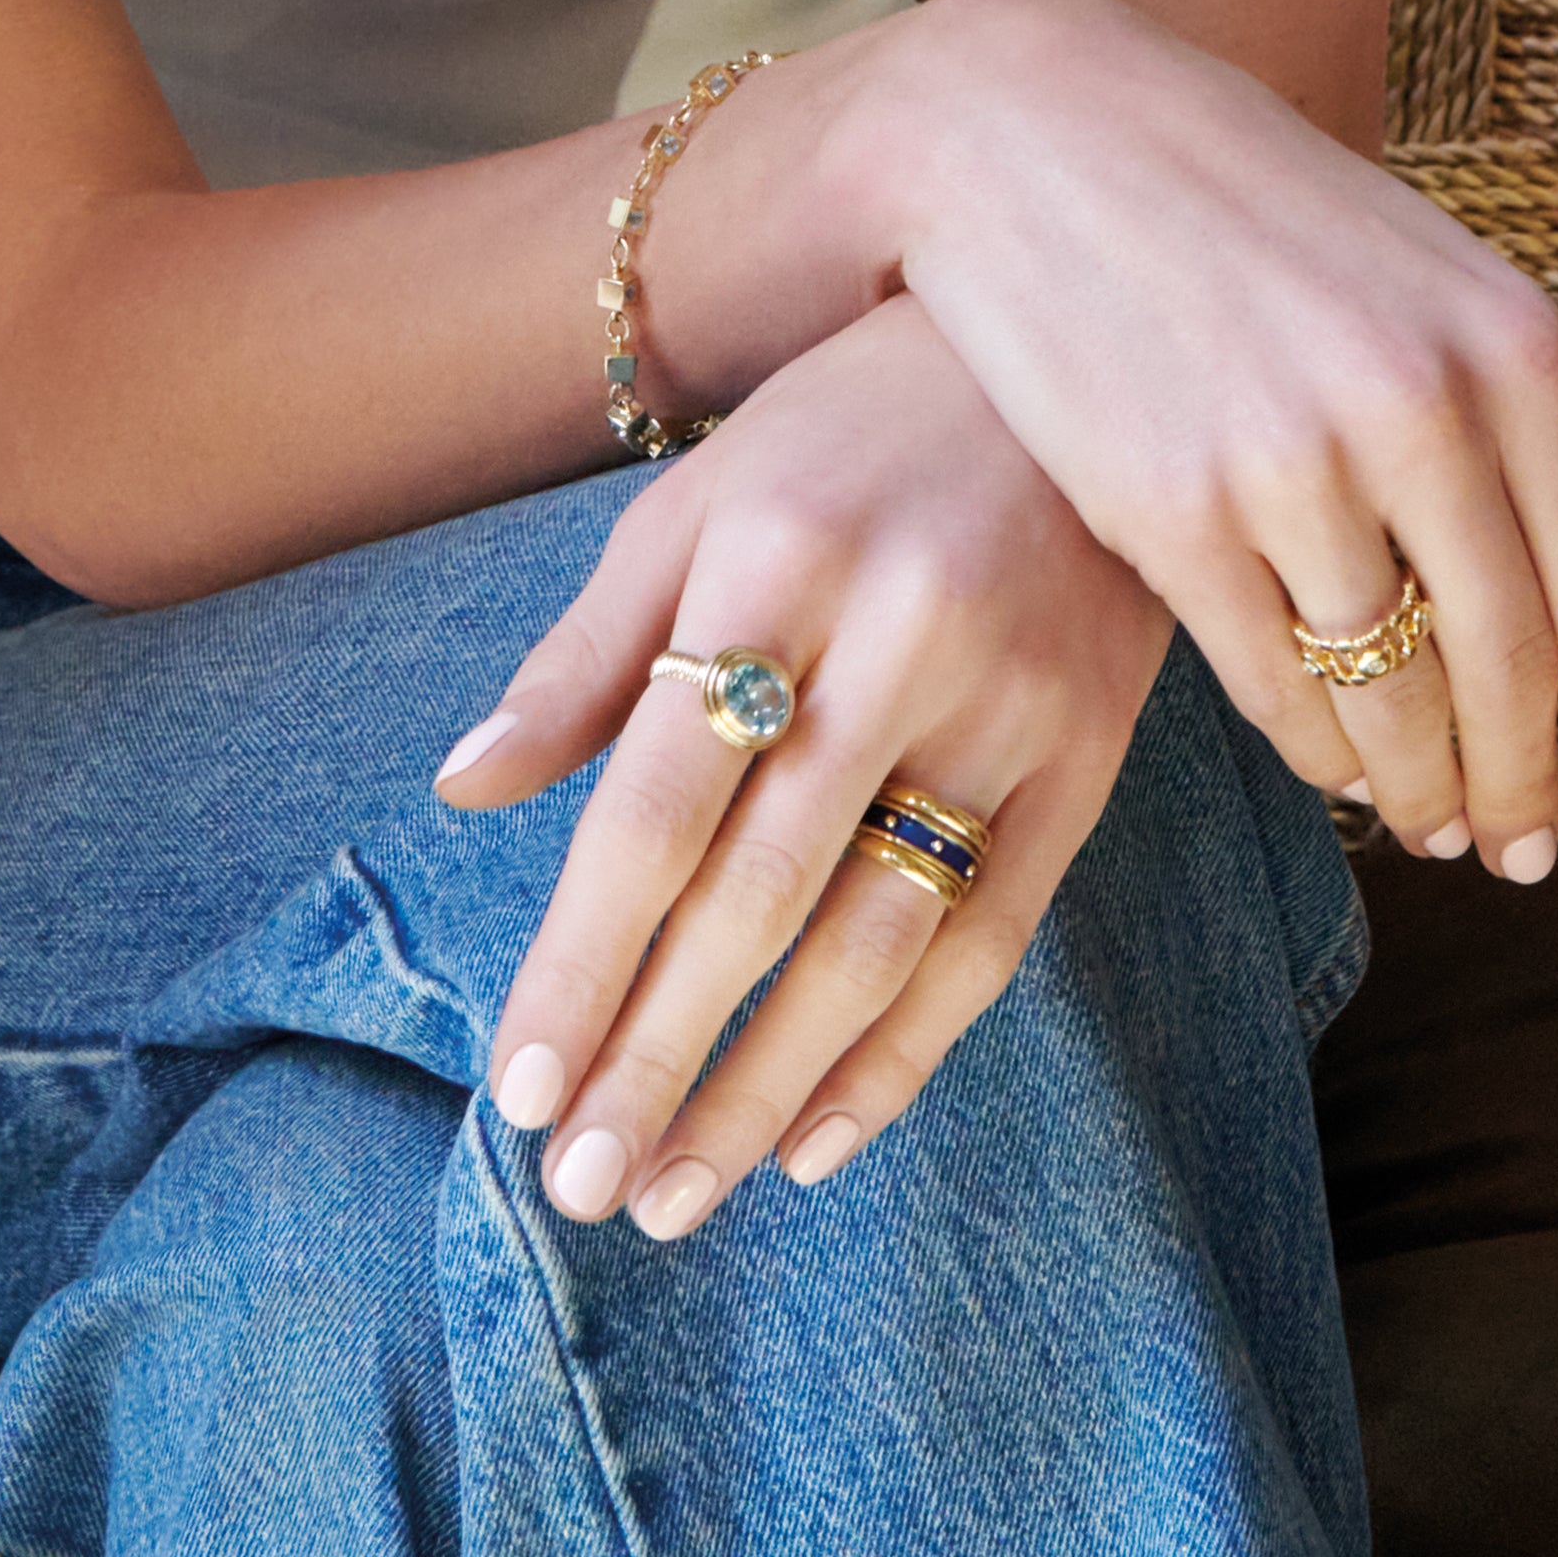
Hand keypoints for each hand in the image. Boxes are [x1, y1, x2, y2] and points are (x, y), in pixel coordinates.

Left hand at [434, 296, 1172, 1236]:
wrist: (1065, 363)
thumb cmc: (846, 433)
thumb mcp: (697, 503)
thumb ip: (588, 652)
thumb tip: (465, 790)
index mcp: (771, 568)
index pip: (657, 808)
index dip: (586, 959)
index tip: (521, 1090)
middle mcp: (897, 643)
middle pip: (762, 897)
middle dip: (662, 1057)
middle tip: (587, 1188)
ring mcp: (1010, 706)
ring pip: (880, 939)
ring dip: (771, 1085)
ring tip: (681, 1193)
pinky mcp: (1091, 757)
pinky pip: (998, 934)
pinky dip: (910, 1051)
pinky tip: (824, 1138)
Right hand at [867, 0, 1557, 881]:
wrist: (1043, 145)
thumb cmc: (1261, 228)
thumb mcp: (1440, 303)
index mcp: (1514, 347)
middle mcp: (1416, 404)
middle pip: (1508, 663)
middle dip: (1527, 786)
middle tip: (1527, 857)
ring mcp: (1286, 459)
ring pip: (1387, 688)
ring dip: (1419, 785)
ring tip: (1435, 829)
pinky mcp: (1166, 506)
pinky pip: (1269, 678)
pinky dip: (1315, 747)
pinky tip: (1335, 771)